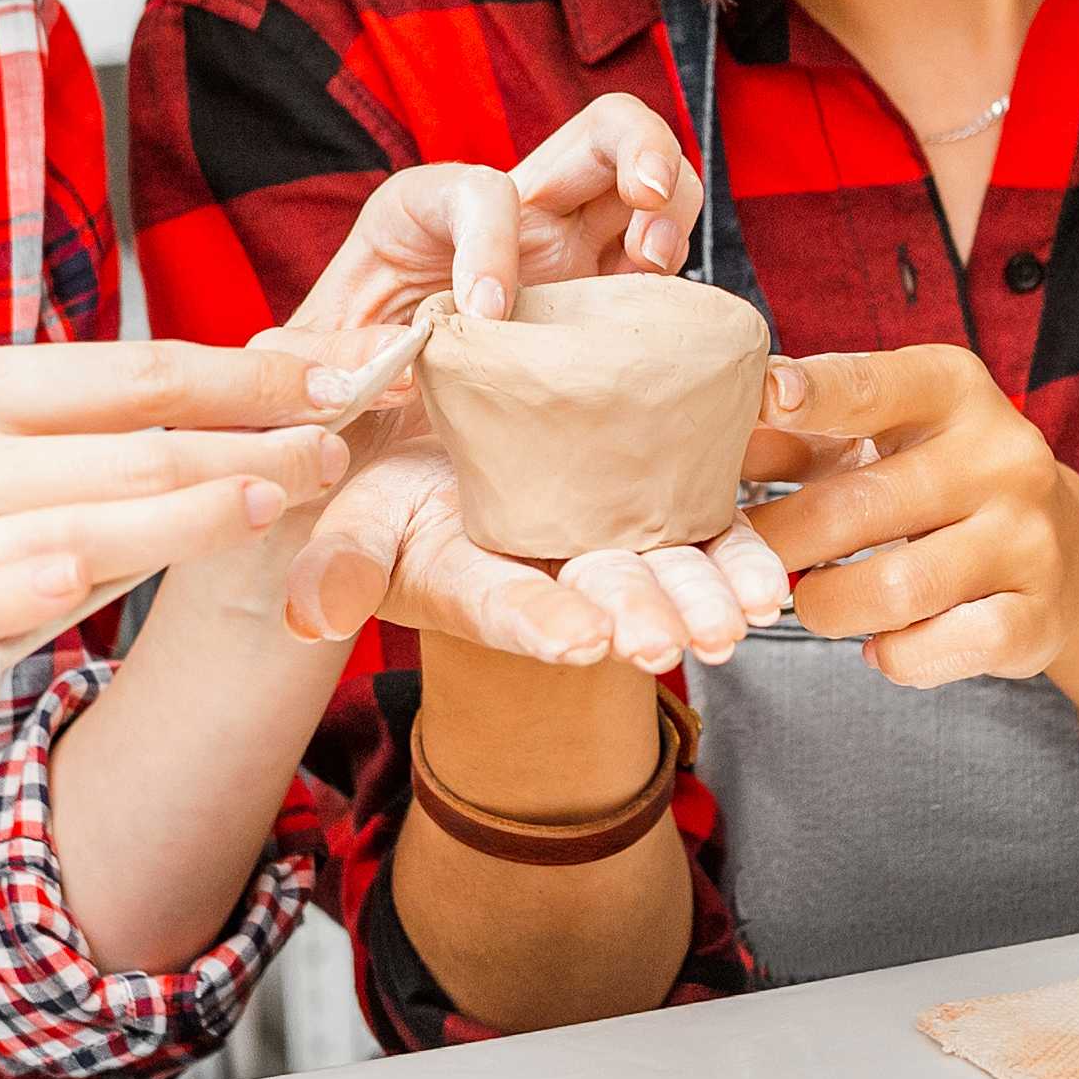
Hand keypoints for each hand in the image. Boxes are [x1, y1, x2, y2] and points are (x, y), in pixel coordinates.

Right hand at [0, 337, 343, 746]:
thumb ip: (53, 427)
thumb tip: (204, 405)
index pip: (129, 371)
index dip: (240, 375)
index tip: (327, 375)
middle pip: (130, 442)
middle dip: (249, 442)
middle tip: (338, 444)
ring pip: (88, 519)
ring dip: (196, 511)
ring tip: (282, 498)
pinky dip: (48, 585)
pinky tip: (103, 576)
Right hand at [280, 439, 791, 671]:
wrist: (458, 437)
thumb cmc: (398, 494)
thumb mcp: (355, 522)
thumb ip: (337, 567)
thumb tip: (307, 618)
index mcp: (478, 584)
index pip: (508, 611)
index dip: (542, 625)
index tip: (579, 642)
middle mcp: (555, 578)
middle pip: (601, 600)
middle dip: (638, 620)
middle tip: (664, 642)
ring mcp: (614, 546)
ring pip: (667, 573)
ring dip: (703, 598)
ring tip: (739, 618)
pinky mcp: (661, 505)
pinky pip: (710, 533)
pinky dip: (742, 557)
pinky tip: (772, 581)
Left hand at [284, 95, 698, 352]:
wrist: (373, 422)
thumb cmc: (337, 377)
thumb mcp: (302, 367)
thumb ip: (320, 362)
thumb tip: (395, 361)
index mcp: (426, 211)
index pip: (479, 191)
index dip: (490, 244)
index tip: (487, 317)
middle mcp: (513, 209)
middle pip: (602, 130)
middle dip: (639, 149)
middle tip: (646, 199)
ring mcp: (572, 246)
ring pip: (653, 181)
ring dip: (673, 207)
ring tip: (654, 265)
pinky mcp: (607, 292)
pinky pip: (664, 260)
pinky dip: (677, 278)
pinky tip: (656, 319)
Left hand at [740, 346, 1078, 690]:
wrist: (1066, 554)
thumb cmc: (938, 484)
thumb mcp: (878, 439)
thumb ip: (798, 436)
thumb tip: (709, 441)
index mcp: (954, 390)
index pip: (873, 386)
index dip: (814, 393)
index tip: (762, 397)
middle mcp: (1002, 454)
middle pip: (858, 507)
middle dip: (779, 543)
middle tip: (737, 565)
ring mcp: (1028, 537)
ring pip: (894, 589)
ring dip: (827, 607)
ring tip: (812, 603)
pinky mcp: (1036, 615)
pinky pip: (935, 649)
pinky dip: (891, 656)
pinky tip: (878, 644)